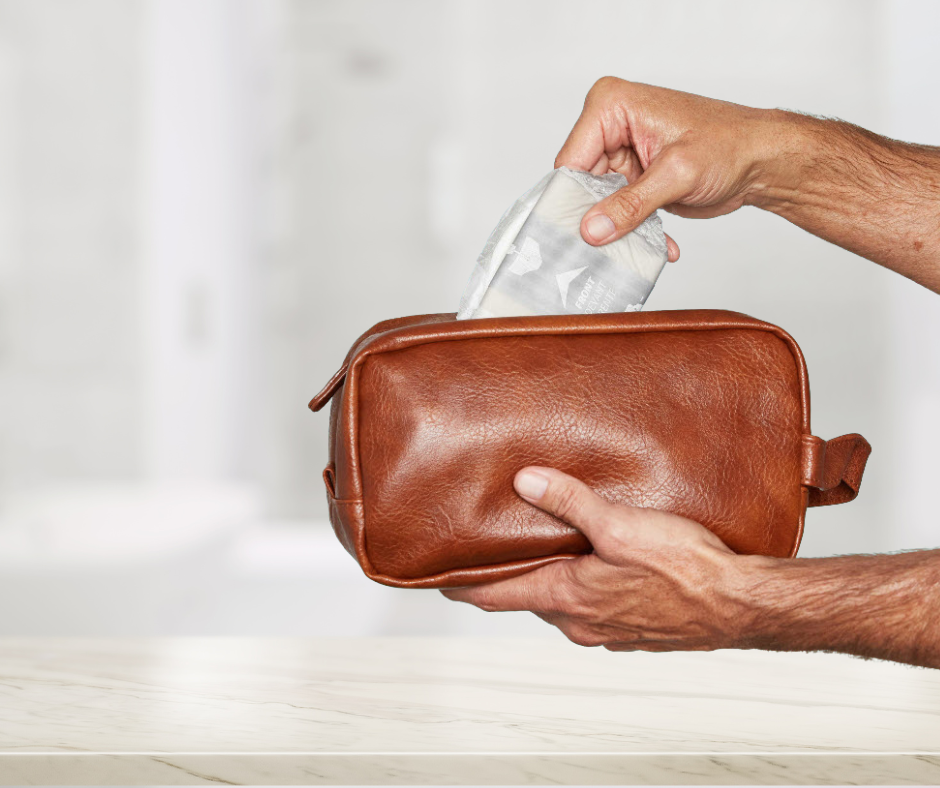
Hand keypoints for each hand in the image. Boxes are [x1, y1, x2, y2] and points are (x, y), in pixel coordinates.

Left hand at [442, 466, 762, 651]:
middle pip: (527, 596)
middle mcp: (580, 622)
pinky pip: (594, 608)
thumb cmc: (687, 570)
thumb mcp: (621, 526)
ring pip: (562, 602)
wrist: (739, 605)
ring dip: (548, 579)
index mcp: (568, 597)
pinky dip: (583, 589)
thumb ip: (571, 503)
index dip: (462, 585)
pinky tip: (598, 567)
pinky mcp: (633, 630)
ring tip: (545, 548)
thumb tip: (525, 482)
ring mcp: (607, 631)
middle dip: (508, 574)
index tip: (437, 578)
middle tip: (491, 548)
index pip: (496, 595)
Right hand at [556, 78, 780, 256]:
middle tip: (605, 249)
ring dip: (620, 230)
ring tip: (639, 247)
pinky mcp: (632, 178)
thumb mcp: (677, 174)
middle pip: (580, 185)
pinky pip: (618, 211)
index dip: (571, 200)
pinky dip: (636, 231)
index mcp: (611, 106)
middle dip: (596, 219)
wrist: (761, 160)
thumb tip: (591, 228)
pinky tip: (661, 244)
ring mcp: (620, 154)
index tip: (577, 235)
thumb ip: (630, 203)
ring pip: (597, 204)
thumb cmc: (731, 144)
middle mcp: (610, 127)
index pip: (571, 160)